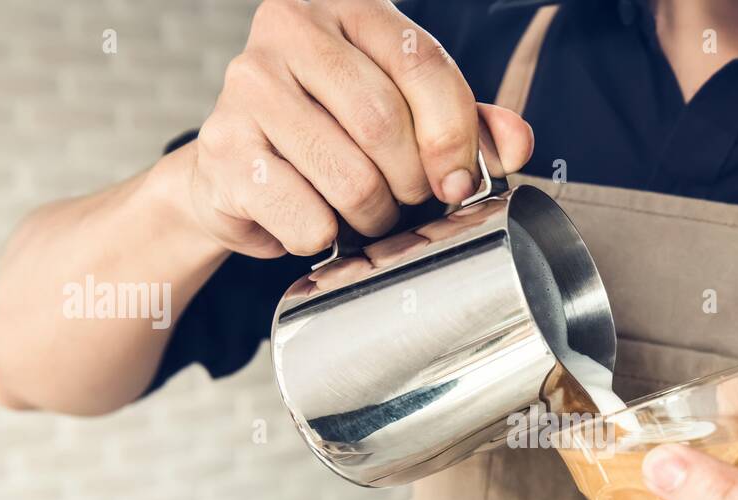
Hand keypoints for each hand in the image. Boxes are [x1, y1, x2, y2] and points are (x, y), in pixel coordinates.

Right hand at [187, 0, 533, 256]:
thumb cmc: (334, 131)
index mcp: (345, 6)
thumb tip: (516, 143)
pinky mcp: (221, 152)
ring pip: (351, 179)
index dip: (454, 137)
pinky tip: (313, 218)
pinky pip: (307, 220)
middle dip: (412, 183)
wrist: (239, 168)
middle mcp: (287, 32)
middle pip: (385, 124)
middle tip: (405, 199)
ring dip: (372, 218)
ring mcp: (245, 88)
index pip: (423, 66)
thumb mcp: (409, 111)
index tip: (460, 182)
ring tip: (362, 213)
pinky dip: (323, 238)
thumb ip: (467, 121)